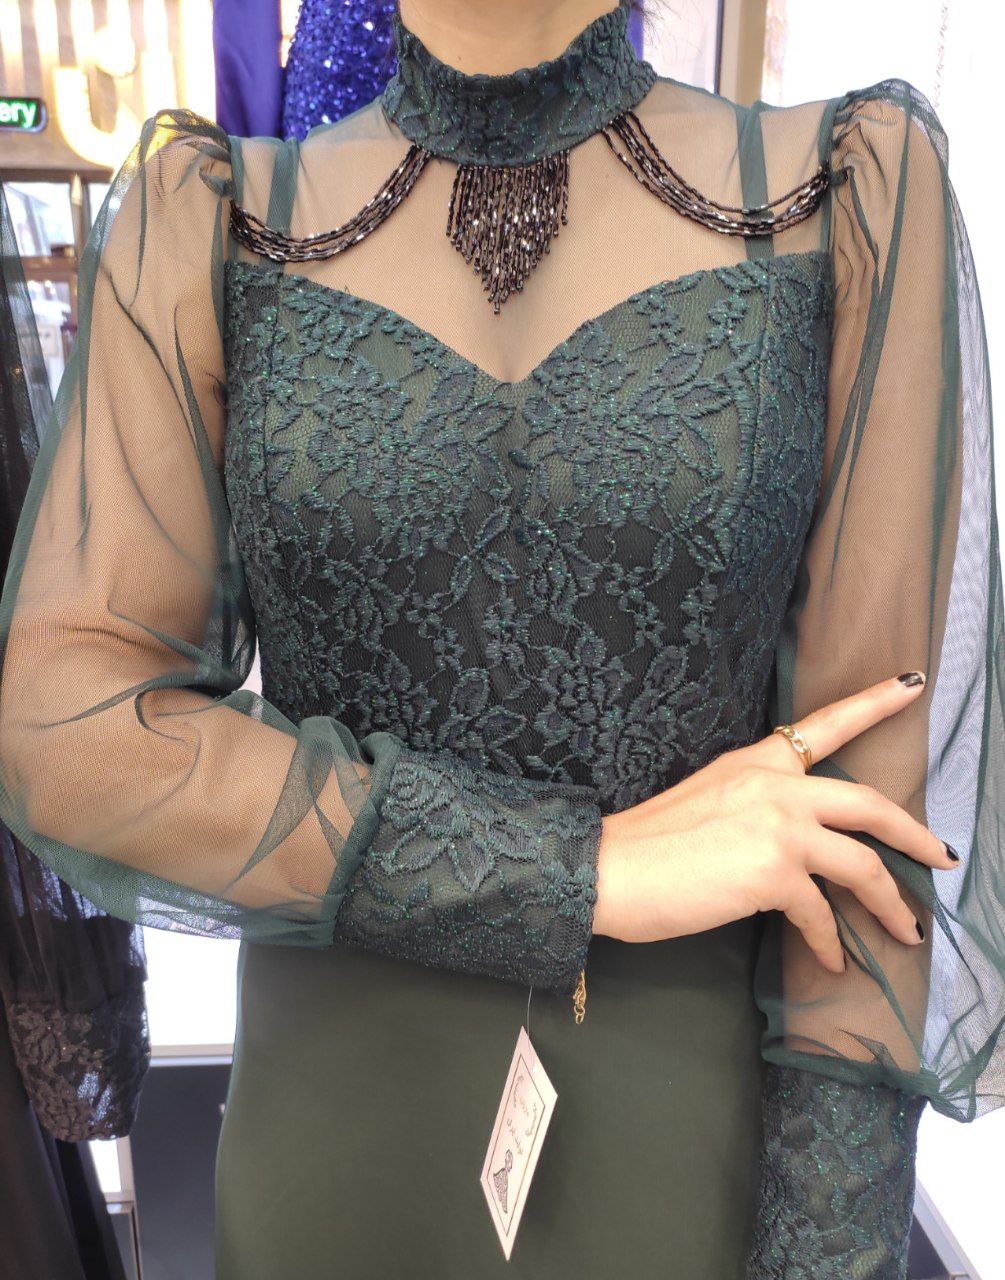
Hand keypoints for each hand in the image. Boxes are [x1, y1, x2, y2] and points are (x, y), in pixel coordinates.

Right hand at [591, 672, 959, 973]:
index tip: (912, 685)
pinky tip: (832, 960)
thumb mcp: (709, 801)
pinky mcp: (774, 871)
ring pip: (862, 864)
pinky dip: (830, 942)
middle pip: (869, 804)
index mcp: (756, 762)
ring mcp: (779, 826)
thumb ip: (757, 807)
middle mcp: (775, 785)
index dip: (874, 702)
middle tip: (943, 857)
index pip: (825, 723)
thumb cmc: (648, 842)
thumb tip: (792, 846)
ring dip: (890, 904)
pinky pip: (821, 913)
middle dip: (915, 834)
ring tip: (905, 930)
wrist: (611, 868)